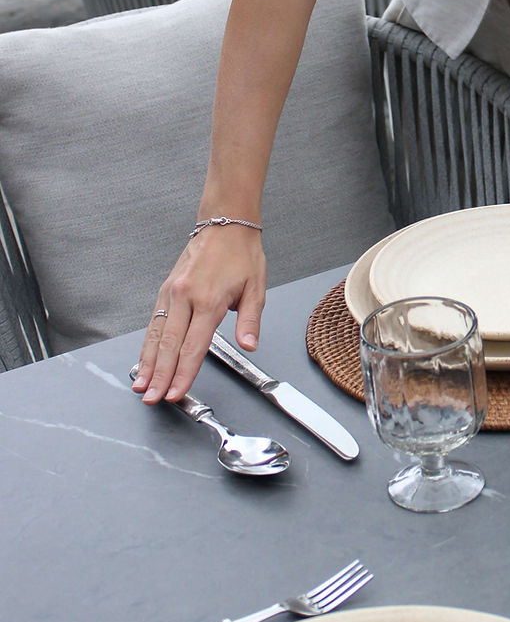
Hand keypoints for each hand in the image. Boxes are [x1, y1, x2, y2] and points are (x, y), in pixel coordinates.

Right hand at [131, 228, 267, 404]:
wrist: (225, 224)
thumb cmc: (241, 255)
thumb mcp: (256, 288)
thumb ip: (251, 320)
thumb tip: (250, 344)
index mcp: (209, 300)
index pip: (193, 346)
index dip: (184, 373)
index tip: (176, 393)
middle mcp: (185, 297)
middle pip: (169, 345)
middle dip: (160, 375)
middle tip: (152, 397)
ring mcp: (172, 292)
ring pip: (156, 334)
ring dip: (148, 362)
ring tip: (141, 385)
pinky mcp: (166, 289)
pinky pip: (154, 321)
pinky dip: (147, 343)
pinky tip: (144, 359)